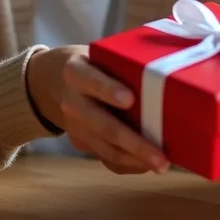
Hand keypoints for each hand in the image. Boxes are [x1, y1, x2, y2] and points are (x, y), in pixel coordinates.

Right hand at [26, 45, 169, 175]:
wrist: (52, 81)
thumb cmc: (91, 63)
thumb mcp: (98, 54)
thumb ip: (122, 63)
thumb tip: (167, 70)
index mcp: (76, 72)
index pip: (92, 80)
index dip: (109, 90)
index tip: (129, 99)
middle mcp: (72, 102)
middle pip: (103, 125)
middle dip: (134, 142)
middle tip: (161, 155)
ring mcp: (74, 126)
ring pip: (105, 147)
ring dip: (135, 160)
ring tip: (162, 165)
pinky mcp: (80, 142)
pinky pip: (105, 157)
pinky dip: (128, 165)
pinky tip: (148, 165)